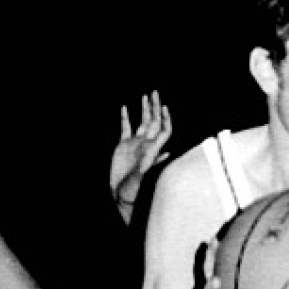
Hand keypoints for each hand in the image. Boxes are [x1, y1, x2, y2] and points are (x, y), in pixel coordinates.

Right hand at [111, 90, 172, 205]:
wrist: (121, 195)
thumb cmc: (134, 190)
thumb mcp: (144, 177)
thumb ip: (152, 164)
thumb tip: (166, 153)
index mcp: (152, 149)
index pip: (163, 130)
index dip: (165, 119)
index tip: (164, 107)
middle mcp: (145, 144)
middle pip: (154, 122)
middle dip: (155, 107)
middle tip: (155, 92)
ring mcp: (134, 144)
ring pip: (142, 122)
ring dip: (144, 109)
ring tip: (146, 95)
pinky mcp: (122, 145)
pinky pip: (125, 128)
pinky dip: (125, 118)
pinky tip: (124, 108)